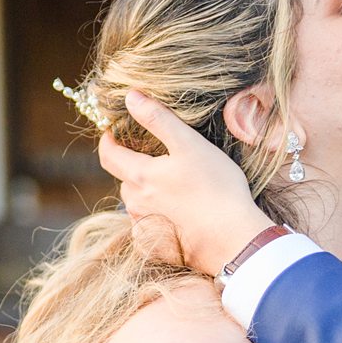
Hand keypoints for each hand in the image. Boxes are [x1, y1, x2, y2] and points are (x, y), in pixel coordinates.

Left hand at [96, 92, 275, 277]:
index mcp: (140, 176)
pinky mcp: (156, 246)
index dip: (108, 141)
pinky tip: (176, 215)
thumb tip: (130, 96)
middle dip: (132, 166)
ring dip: (146, 192)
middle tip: (155, 158)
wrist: (234, 238)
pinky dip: (155, 217)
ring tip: (172, 186)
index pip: (108, 155)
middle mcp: (136, 203)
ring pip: (136, 203)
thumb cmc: (217, 187)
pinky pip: (146, 227)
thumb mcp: (189, 144)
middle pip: (124, 179)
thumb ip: (158, 119)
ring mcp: (145, 226)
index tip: (114, 133)